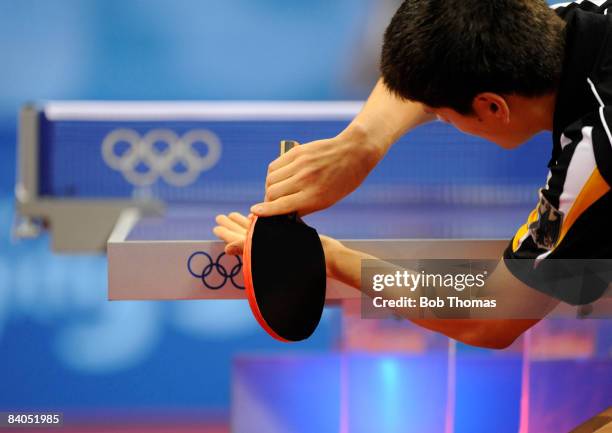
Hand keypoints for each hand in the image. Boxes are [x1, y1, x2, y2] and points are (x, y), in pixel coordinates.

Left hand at [212, 212, 346, 279]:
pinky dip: (262, 223)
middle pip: (244, 235)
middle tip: (219, 218)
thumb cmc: (302, 255)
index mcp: (260, 250)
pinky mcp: (289, 238)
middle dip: (232, 226)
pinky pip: (270, 229)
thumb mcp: (271, 250)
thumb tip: (226, 248)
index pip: (239, 240)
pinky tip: (257, 217)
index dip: (227, 232)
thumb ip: (246, 247)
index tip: (216, 224)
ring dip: (244, 223)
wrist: (327, 257)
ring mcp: (277, 243)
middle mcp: (267, 246)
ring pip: (256, 232)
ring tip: (234, 215)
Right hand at [250, 131, 381, 216]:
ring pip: (270, 178)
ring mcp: (300, 164)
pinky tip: (280, 177)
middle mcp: (305, 179)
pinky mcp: (297, 152)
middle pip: (271, 192)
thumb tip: (282, 213)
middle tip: (272, 203)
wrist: (354, 153)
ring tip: (277, 190)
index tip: (255, 213)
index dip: (265, 211)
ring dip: (269, 187)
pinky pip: (274, 165)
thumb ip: (303, 207)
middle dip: (268, 201)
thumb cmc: (342, 181)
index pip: (281, 205)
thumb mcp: (326, 201)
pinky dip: (273, 174)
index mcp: (314, 195)